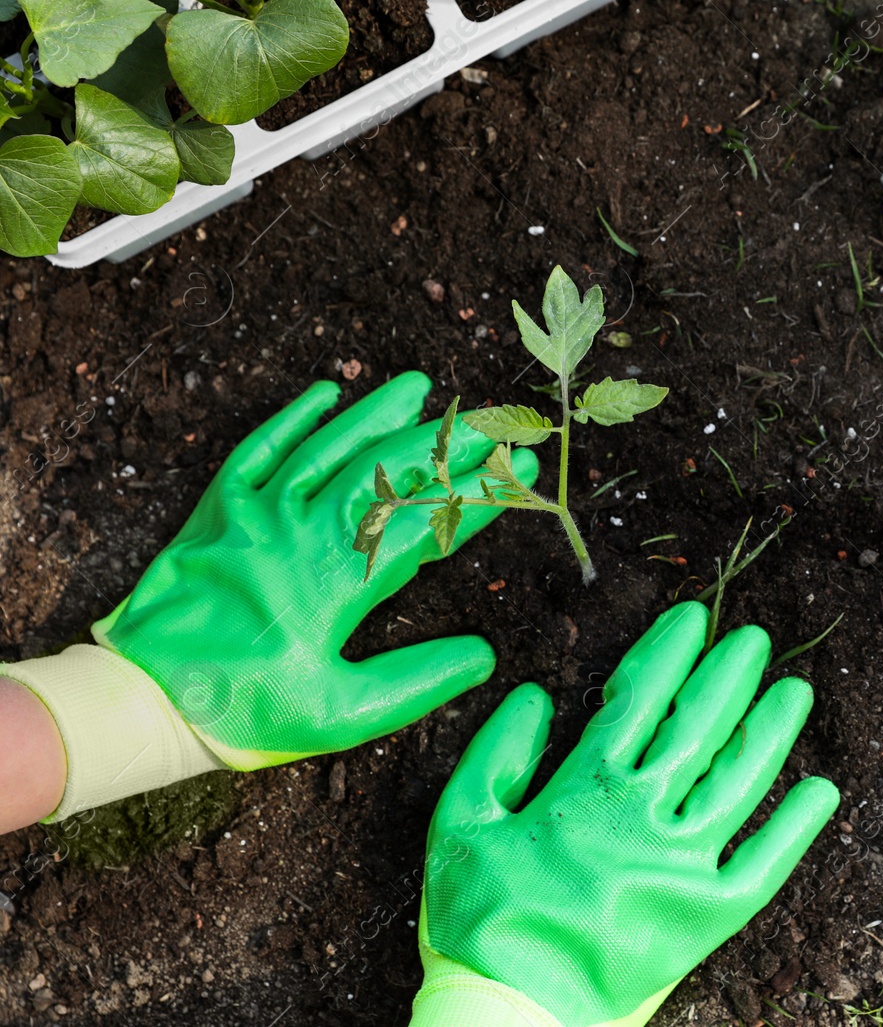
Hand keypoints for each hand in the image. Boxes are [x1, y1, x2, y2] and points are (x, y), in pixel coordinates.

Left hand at [91, 371, 536, 767]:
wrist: (141, 702)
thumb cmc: (245, 713)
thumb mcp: (342, 714)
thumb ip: (416, 682)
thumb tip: (482, 656)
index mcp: (338, 582)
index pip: (427, 523)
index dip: (480, 495)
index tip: (521, 473)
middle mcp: (302, 533)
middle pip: (387, 472)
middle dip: (446, 442)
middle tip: (492, 421)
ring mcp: (257, 515)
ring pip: (329, 448)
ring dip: (378, 414)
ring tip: (422, 388)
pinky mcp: (219, 511)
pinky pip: (261, 450)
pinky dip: (295, 419)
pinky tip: (327, 394)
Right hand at [413, 602, 838, 1026]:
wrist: (511, 1016)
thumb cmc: (480, 921)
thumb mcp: (459, 825)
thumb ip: (496, 754)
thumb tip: (533, 696)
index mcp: (585, 789)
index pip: (638, 700)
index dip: (668, 654)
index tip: (693, 618)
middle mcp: (643, 815)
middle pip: (698, 728)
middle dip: (728, 676)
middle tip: (755, 639)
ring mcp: (682, 863)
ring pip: (741, 780)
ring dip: (770, 730)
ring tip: (796, 690)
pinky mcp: (710, 915)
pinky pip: (766, 864)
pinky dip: (797, 827)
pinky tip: (822, 790)